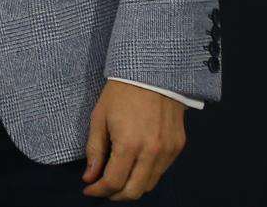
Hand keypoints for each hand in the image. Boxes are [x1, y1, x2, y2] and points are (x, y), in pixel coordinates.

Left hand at [81, 79, 185, 199]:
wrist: (153, 72)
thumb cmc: (121, 92)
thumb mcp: (99, 118)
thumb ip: (94, 150)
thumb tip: (90, 177)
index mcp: (129, 144)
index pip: (113, 182)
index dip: (98, 191)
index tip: (89, 189)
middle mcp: (152, 152)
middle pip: (133, 191)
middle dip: (115, 195)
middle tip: (103, 188)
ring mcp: (168, 151)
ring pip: (149, 184)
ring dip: (132, 187)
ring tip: (118, 177)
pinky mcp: (177, 146)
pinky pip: (161, 171)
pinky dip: (146, 174)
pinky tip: (135, 165)